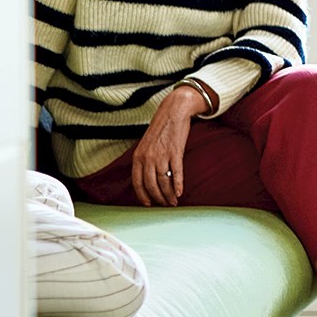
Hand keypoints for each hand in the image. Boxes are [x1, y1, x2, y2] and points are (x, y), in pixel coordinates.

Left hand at [130, 85, 202, 206]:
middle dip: (158, 198)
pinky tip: (179, 192)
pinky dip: (178, 184)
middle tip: (165, 205)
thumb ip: (145, 160)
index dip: (143, 195)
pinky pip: (176, 172)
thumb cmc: (161, 128)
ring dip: (168, 194)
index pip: (137, 182)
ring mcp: (162, 155)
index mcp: (138, 156)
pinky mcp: (175, 152)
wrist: (173, 112)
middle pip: (151, 185)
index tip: (149, 204)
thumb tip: (148, 177)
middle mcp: (148, 158)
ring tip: (173, 202)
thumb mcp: (146, 144)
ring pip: (163, 181)